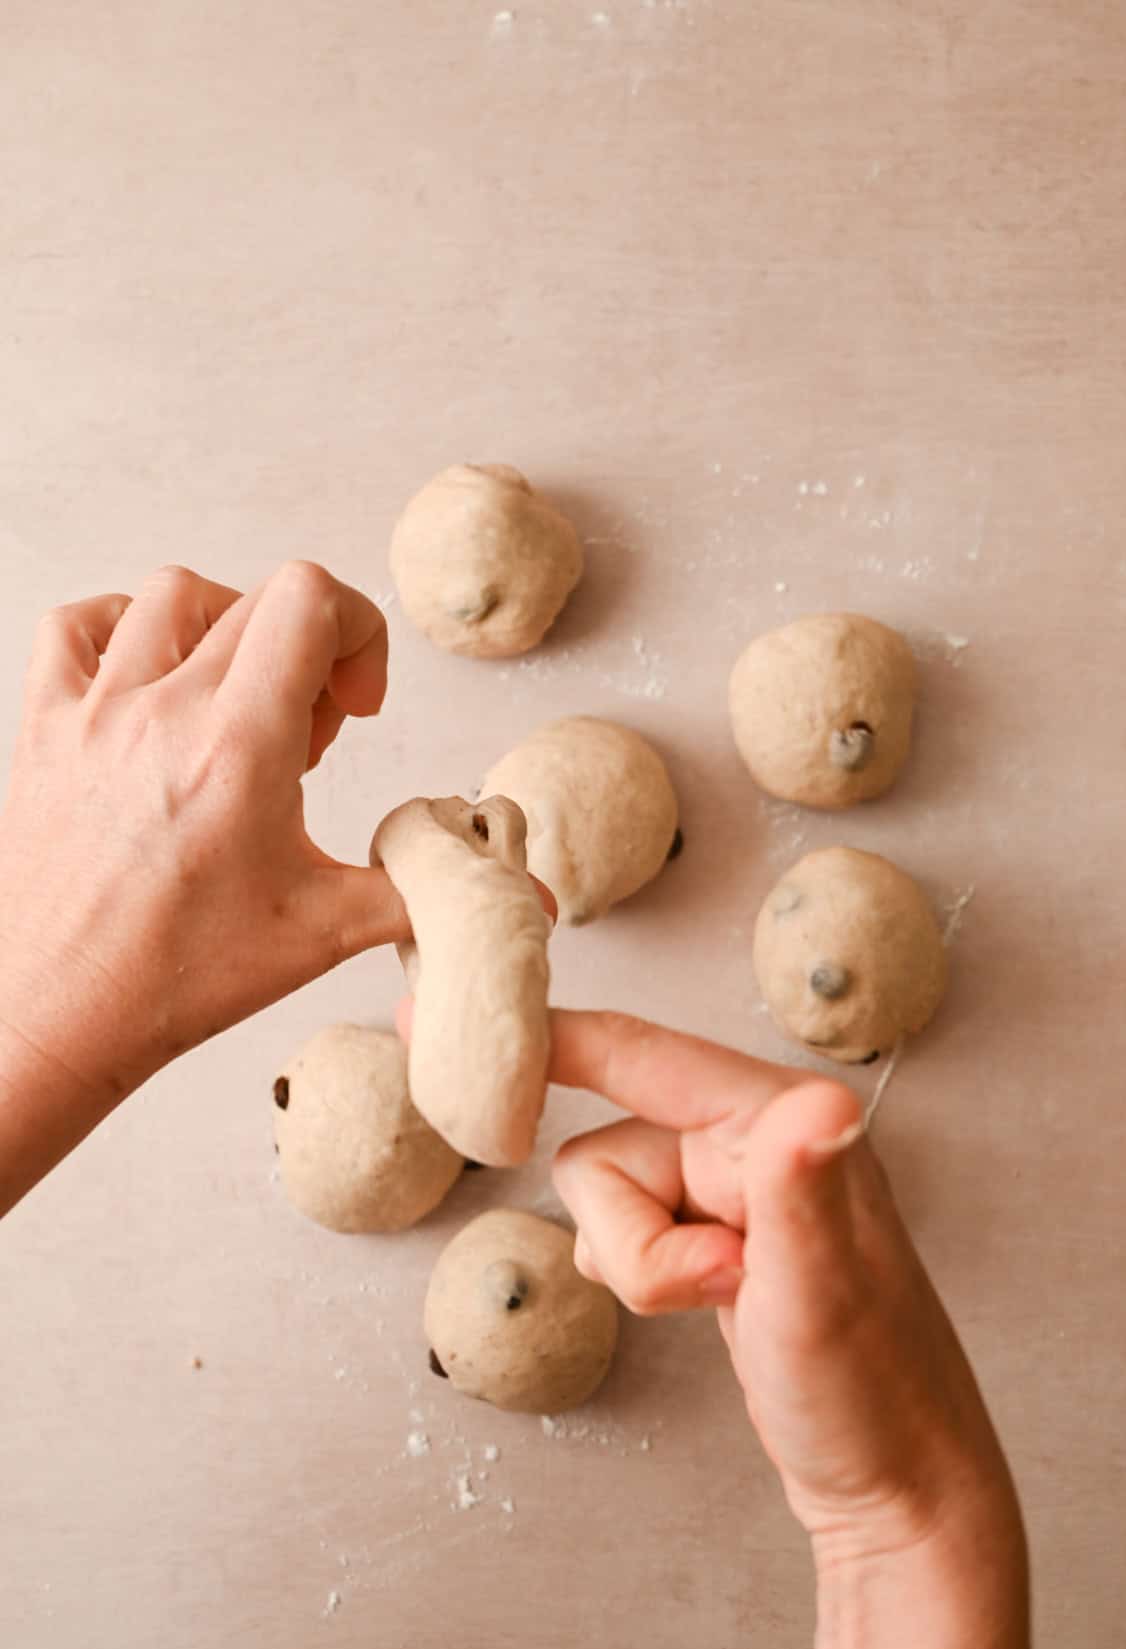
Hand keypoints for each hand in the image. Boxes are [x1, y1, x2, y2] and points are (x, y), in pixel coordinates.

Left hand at [0, 562, 409, 1204]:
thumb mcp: (322, 934)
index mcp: (236, 747)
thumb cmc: (175, 981)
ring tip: (238, 701)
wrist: (52, 1017)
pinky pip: (78, 626)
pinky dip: (124, 631)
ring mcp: (94, 712)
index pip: (309, 599)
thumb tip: (520, 897)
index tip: (354, 705)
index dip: (357, 633)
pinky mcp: (44, 729)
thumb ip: (424, 893)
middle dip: (307, 653)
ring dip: (225, 629)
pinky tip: (152, 686)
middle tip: (307, 736)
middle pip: (258, 600)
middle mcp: (161, 711)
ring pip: (172, 596)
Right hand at [548, 1011, 1019, 1562]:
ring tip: (729, 1301)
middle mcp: (752, 1136)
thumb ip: (802, 1189)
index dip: (542, 1039)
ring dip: (645, 1268)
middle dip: (635, 1237)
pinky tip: (712, 1306)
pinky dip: (646, 1279)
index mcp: (779, 1116)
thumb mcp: (824, 1294)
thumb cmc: (874, 1394)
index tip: (436, 1017)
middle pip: (604, 1151)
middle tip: (721, 1283)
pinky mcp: (711, 1235)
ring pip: (606, 1201)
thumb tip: (818, 1101)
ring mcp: (729, 1189)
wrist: (895, 1485)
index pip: (634, 1053)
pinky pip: (625, 1236)